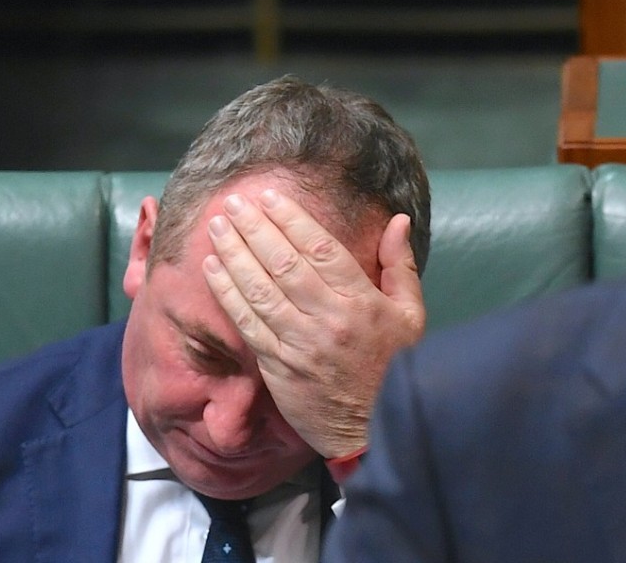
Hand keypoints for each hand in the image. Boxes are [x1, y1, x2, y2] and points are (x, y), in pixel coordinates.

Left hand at [203, 189, 424, 458]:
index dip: (292, 220)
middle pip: (284, 263)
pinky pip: (248, 323)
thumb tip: (398, 221)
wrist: (374, 429)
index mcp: (362, 302)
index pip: (321, 250)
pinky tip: (213, 269)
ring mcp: (300, 344)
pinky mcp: (278, 367)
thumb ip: (399, 266)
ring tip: (216, 228)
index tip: (269, 197)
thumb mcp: (412, 315)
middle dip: (254, 229)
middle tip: (232, 203)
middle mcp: (328, 319)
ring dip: (234, 255)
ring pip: (260, 290)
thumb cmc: (395, 367)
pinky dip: (228, 294)